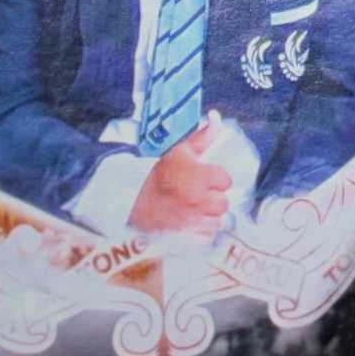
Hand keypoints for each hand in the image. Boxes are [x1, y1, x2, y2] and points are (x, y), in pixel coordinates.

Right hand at [127, 117, 236, 237]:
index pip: (225, 180)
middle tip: (199, 196)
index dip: (216, 179)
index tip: (204, 179)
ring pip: (217, 221)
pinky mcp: (187, 239)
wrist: (130, 203)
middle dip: (214, 199)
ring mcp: (193, 221)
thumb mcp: (177, 151)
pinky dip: (200, 232)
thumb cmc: (156, 176)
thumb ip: (201, 136)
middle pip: (223, 203)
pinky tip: (189, 224)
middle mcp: (199, 199)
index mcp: (199, 176)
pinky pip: (206, 237)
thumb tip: (216, 116)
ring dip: (208, 217)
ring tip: (194, 210)